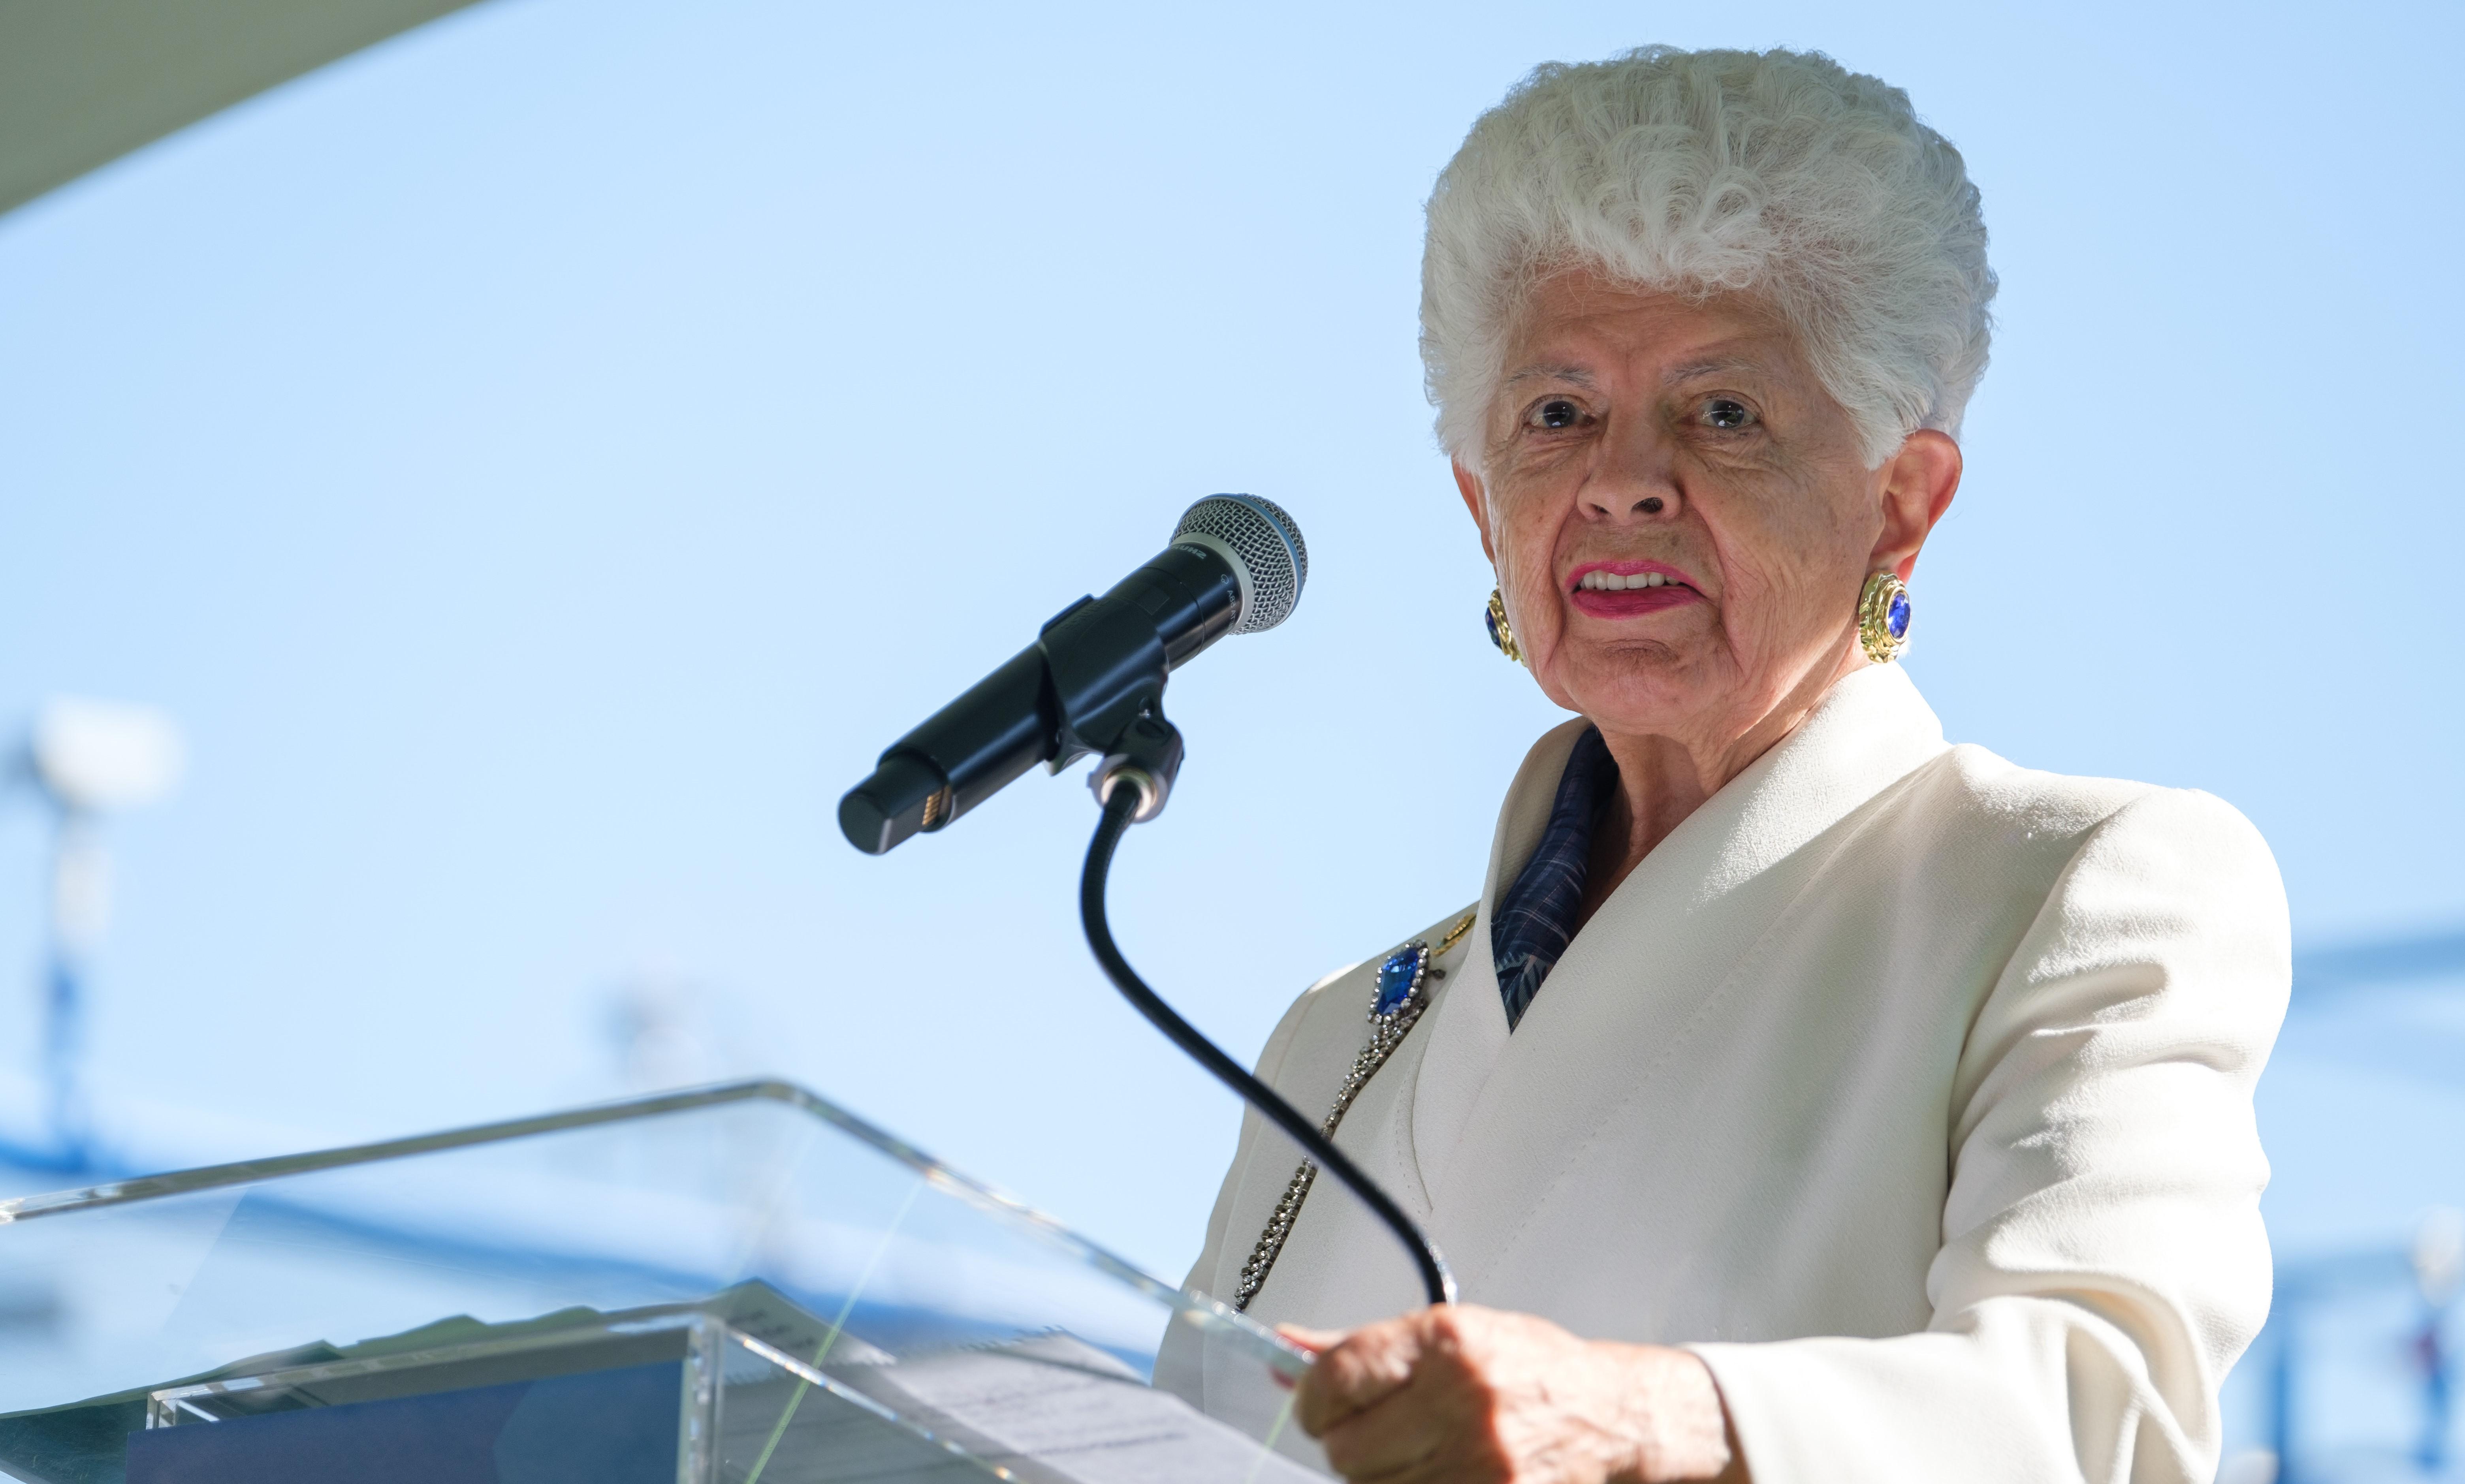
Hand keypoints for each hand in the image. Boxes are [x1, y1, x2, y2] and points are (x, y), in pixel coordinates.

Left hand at [1282, 1305, 1742, 1483]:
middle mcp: (1462, 1403)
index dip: (1313, 1396)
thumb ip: (1364, 1346)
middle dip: (1349, 1442)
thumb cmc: (1533, 1371)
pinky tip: (1437, 1470)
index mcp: (1446, 1346)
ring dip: (1383, 1474)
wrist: (1609, 1418)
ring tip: (1420, 1450)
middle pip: (1346, 1449)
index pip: (1336, 1375)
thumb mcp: (1450, 1334)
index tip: (1318, 1400)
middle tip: (1378, 1429)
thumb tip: (1286, 1350)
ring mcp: (1480, 1463)